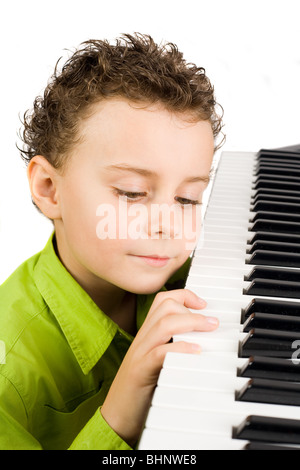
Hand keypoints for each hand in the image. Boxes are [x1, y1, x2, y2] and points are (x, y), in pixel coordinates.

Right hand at [101, 288, 218, 446]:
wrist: (116, 419)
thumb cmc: (142, 392)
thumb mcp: (160, 364)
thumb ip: (175, 348)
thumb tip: (206, 341)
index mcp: (146, 335)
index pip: (162, 301)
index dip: (184, 296)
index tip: (204, 305)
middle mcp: (142, 340)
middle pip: (164, 306)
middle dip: (191, 307)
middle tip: (212, 321)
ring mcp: (139, 355)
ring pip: (163, 325)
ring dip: (191, 322)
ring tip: (209, 328)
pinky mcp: (140, 373)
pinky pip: (159, 353)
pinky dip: (180, 348)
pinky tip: (196, 351)